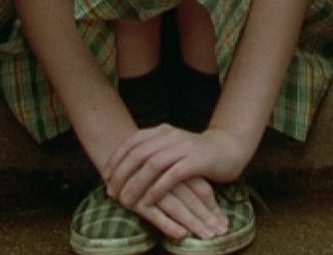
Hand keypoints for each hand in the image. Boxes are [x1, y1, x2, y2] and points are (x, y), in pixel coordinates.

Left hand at [103, 125, 249, 240]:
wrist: (227, 149)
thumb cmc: (194, 153)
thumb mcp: (170, 147)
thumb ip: (151, 151)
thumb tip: (122, 167)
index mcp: (162, 131)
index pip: (132, 141)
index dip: (116, 159)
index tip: (105, 176)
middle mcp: (171, 136)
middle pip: (138, 154)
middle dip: (121, 175)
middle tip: (112, 192)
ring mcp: (184, 147)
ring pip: (152, 165)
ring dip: (136, 184)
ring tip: (127, 201)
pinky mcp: (196, 161)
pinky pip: (171, 176)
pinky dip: (157, 189)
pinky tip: (149, 202)